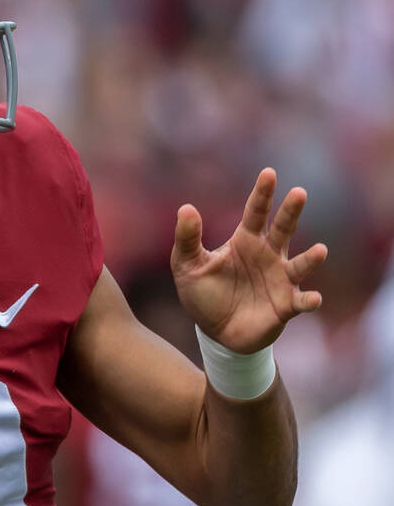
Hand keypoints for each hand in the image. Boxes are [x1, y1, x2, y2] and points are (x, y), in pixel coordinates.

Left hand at [171, 168, 326, 353]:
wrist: (215, 332)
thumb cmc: (203, 293)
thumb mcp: (186, 265)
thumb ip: (186, 238)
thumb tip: (186, 208)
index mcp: (245, 241)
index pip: (255, 212)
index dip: (262, 194)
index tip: (269, 173)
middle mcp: (268, 255)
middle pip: (282, 229)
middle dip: (291, 212)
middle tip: (299, 192)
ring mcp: (280, 279)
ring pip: (300, 264)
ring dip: (311, 259)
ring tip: (321, 251)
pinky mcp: (286, 305)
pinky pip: (301, 301)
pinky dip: (309, 300)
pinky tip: (313, 298)